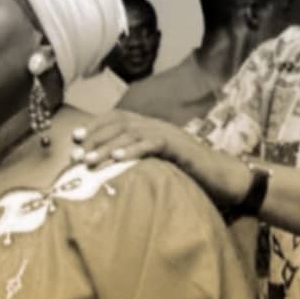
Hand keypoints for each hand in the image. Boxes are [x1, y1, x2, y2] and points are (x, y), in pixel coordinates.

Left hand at [70, 110, 251, 206]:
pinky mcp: (180, 146)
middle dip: (95, 138)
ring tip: (89, 160)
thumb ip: (139, 164)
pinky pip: (153, 144)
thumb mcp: (159, 168)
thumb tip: (111, 173)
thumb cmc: (191, 176)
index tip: (74, 141)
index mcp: (151, 128)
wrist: (225, 179)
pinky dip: (133, 150)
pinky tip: (118, 159)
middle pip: (119, 124)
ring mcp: (169, 134)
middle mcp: (157, 126)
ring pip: (131, 133)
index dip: (95, 127)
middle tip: (76, 155)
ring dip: (107, 146)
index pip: (117, 119)